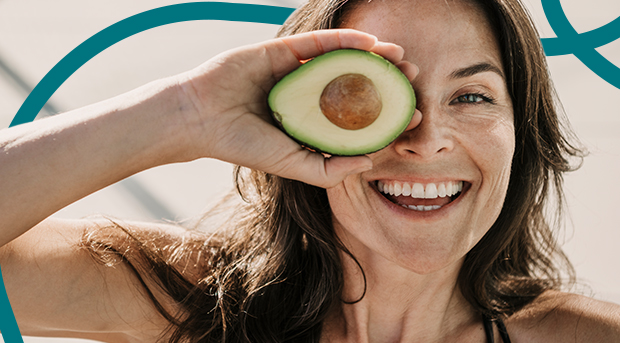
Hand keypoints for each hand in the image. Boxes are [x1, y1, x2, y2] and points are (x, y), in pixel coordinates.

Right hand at [176, 29, 418, 187]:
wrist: (199, 119)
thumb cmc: (243, 146)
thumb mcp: (293, 165)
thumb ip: (329, 169)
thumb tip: (370, 163)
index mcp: (312, 122)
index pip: (357, 118)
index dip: (387, 116)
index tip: (414, 115)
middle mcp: (308, 95)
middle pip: (355, 85)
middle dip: (387, 83)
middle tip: (414, 81)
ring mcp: (296, 71)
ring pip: (342, 61)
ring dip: (373, 58)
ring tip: (401, 59)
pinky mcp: (283, 50)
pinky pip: (319, 43)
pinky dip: (345, 41)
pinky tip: (370, 42)